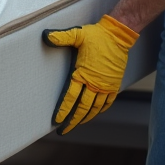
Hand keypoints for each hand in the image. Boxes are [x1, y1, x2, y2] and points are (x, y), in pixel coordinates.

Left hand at [43, 14, 138, 134]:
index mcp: (83, 73)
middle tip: (63, 130)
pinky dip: (100, 110)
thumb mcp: (77, 34)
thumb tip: (45, 36)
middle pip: (82, 107)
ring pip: (95, 108)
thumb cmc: (96, 35)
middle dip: (72, 120)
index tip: (57, 120)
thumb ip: (61, 37)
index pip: (71, 97)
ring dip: (85, 118)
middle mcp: (95, 83)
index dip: (64, 110)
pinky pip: (107, 102)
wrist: (119, 36)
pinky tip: (94, 114)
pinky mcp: (114, 84)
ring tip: (76, 125)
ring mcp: (106, 85)